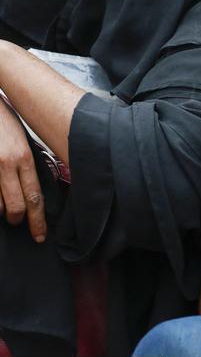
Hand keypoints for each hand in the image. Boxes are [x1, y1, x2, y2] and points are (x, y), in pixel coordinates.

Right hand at [0, 97, 44, 241]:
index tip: (40, 235)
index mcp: (24, 157)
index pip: (35, 196)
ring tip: (3, 208)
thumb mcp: (22, 141)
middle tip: (17, 220)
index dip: (38, 220)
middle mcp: (6, 163)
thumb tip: (32, 188)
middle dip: (18, 218)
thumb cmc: (4, 122)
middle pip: (16, 206)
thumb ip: (26, 164)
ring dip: (0, 211)